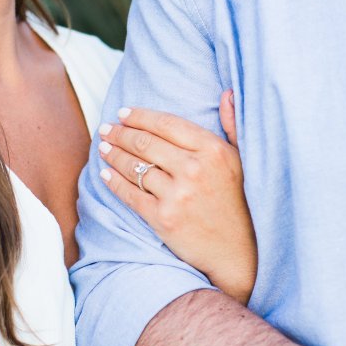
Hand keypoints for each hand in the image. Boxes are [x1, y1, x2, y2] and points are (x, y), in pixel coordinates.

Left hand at [97, 92, 255, 302]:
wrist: (239, 252)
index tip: (123, 113)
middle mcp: (195, 169)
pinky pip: (131, 195)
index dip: (140, 116)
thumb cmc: (240, 203)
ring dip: (114, 155)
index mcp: (213, 150)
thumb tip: (227, 93)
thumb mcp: (242, 160)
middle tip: (107, 129)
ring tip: (104, 148)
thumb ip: (232, 125)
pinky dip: (115, 182)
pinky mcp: (164, 219)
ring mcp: (178, 195)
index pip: (167, 124)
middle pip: (146, 143)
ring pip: (135, 167)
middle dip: (120, 133)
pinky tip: (106, 175)